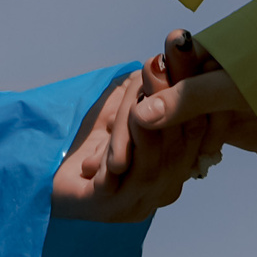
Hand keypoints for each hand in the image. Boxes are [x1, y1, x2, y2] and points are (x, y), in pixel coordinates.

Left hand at [51, 69, 221, 221]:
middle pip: (185, 142)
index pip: (205, 132)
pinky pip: (120, 168)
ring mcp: (138, 201)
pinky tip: (128, 114)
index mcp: (177, 166)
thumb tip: (177, 53)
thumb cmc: (93, 140)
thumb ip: (154, 90)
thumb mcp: (131, 107)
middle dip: (182, 91)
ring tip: (152, 70)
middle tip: (178, 50)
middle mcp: (166, 188)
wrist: (46, 178)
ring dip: (152, 109)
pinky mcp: (106, 206)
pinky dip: (124, 137)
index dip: (209, 95)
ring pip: (155, 156)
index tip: (210, 57)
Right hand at [131, 30, 256, 156]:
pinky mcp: (227, 125)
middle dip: (151, 120)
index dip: (147, 87)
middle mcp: (211, 71)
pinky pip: (199, 137)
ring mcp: (219, 99)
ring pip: (182, 120)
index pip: (168, 63)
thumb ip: (190, 97)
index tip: (125, 116)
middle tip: (123, 155)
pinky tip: (176, 166)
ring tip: (139, 166)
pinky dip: (188, 152)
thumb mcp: (234, 87)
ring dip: (168, 141)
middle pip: (171, 94)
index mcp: (212, 48)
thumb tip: (140, 112)